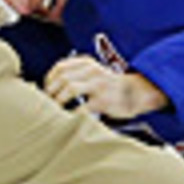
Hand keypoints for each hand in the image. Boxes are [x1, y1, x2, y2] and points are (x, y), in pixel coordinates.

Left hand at [45, 55, 169, 118]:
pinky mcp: (103, 101)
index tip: (47, 91)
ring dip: (58, 101)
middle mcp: (92, 71)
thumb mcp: (94, 73)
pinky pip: (81, 108)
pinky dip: (71, 115)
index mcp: (87, 63)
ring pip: (70, 89)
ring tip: (55, 111)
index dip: (50, 79)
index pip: (61, 67)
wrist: (136, 93)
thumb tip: (50, 88)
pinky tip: (69, 120)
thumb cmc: (109, 86)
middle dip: (51, 92)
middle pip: (63, 79)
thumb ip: (76, 75)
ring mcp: (98, 86)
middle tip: (48, 104)